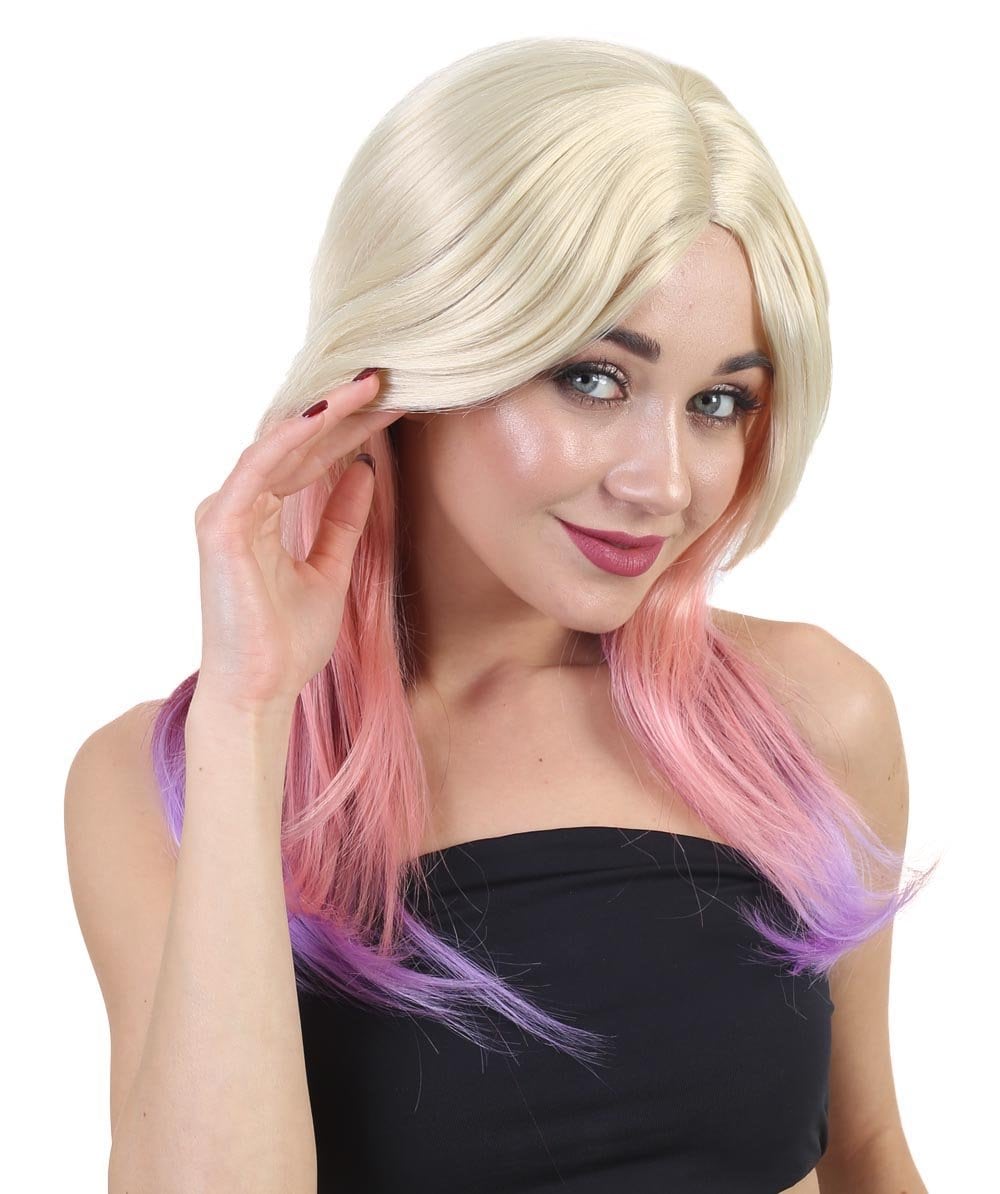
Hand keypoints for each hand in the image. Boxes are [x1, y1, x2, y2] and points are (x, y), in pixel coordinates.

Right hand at [191, 371, 401, 714]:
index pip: (310, 456)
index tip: (395, 402)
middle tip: (389, 378)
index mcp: (261, 513)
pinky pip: (259, 468)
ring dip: (325, 411)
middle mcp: (240, 504)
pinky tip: (326, 413)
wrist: (260, 692)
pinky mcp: (222, 525)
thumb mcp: (330, 569)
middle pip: (297, 442)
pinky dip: (291, 438)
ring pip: (280, 444)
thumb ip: (342, 520)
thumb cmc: (286, 641)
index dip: (352, 427)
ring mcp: (227, 511)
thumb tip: (363, 471)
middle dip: (344, 410)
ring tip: (369, 384)